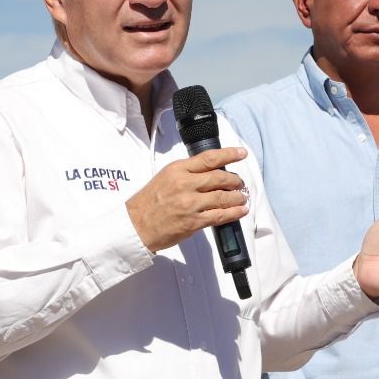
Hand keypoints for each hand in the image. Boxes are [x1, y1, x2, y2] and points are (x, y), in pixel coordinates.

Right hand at [126, 147, 248, 252]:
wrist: (136, 225)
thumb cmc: (148, 202)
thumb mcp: (165, 178)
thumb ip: (187, 173)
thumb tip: (210, 173)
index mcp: (177, 170)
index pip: (209, 158)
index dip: (229, 154)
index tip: (241, 153)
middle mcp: (185, 184)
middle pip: (220, 178)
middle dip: (235, 180)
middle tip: (239, 183)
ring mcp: (190, 204)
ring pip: (223, 197)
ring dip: (237, 197)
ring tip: (242, 198)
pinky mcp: (194, 222)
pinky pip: (220, 216)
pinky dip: (234, 213)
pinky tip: (240, 211)